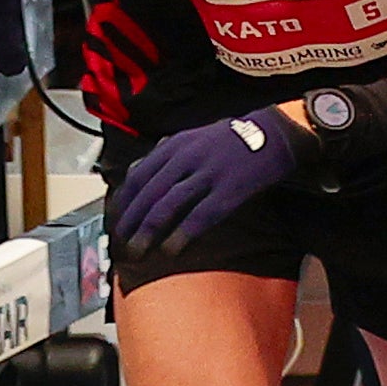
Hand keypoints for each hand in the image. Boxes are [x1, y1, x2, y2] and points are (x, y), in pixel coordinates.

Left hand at [108, 110, 301, 253]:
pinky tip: (171, 250)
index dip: (123, 202)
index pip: (138, 176)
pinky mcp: (228, 191)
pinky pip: (199, 216)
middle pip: (149, 193)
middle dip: (131, 222)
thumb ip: (164, 154)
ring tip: (138, 251)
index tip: (115, 222)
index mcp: (175, 145)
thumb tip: (133, 173)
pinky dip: (181, 235)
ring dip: (148, 231)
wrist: (271, 134)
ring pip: (168, 205)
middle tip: (121, 243)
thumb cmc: (230, 140)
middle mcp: (186, 157)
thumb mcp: (191, 137)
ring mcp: (207, 174)